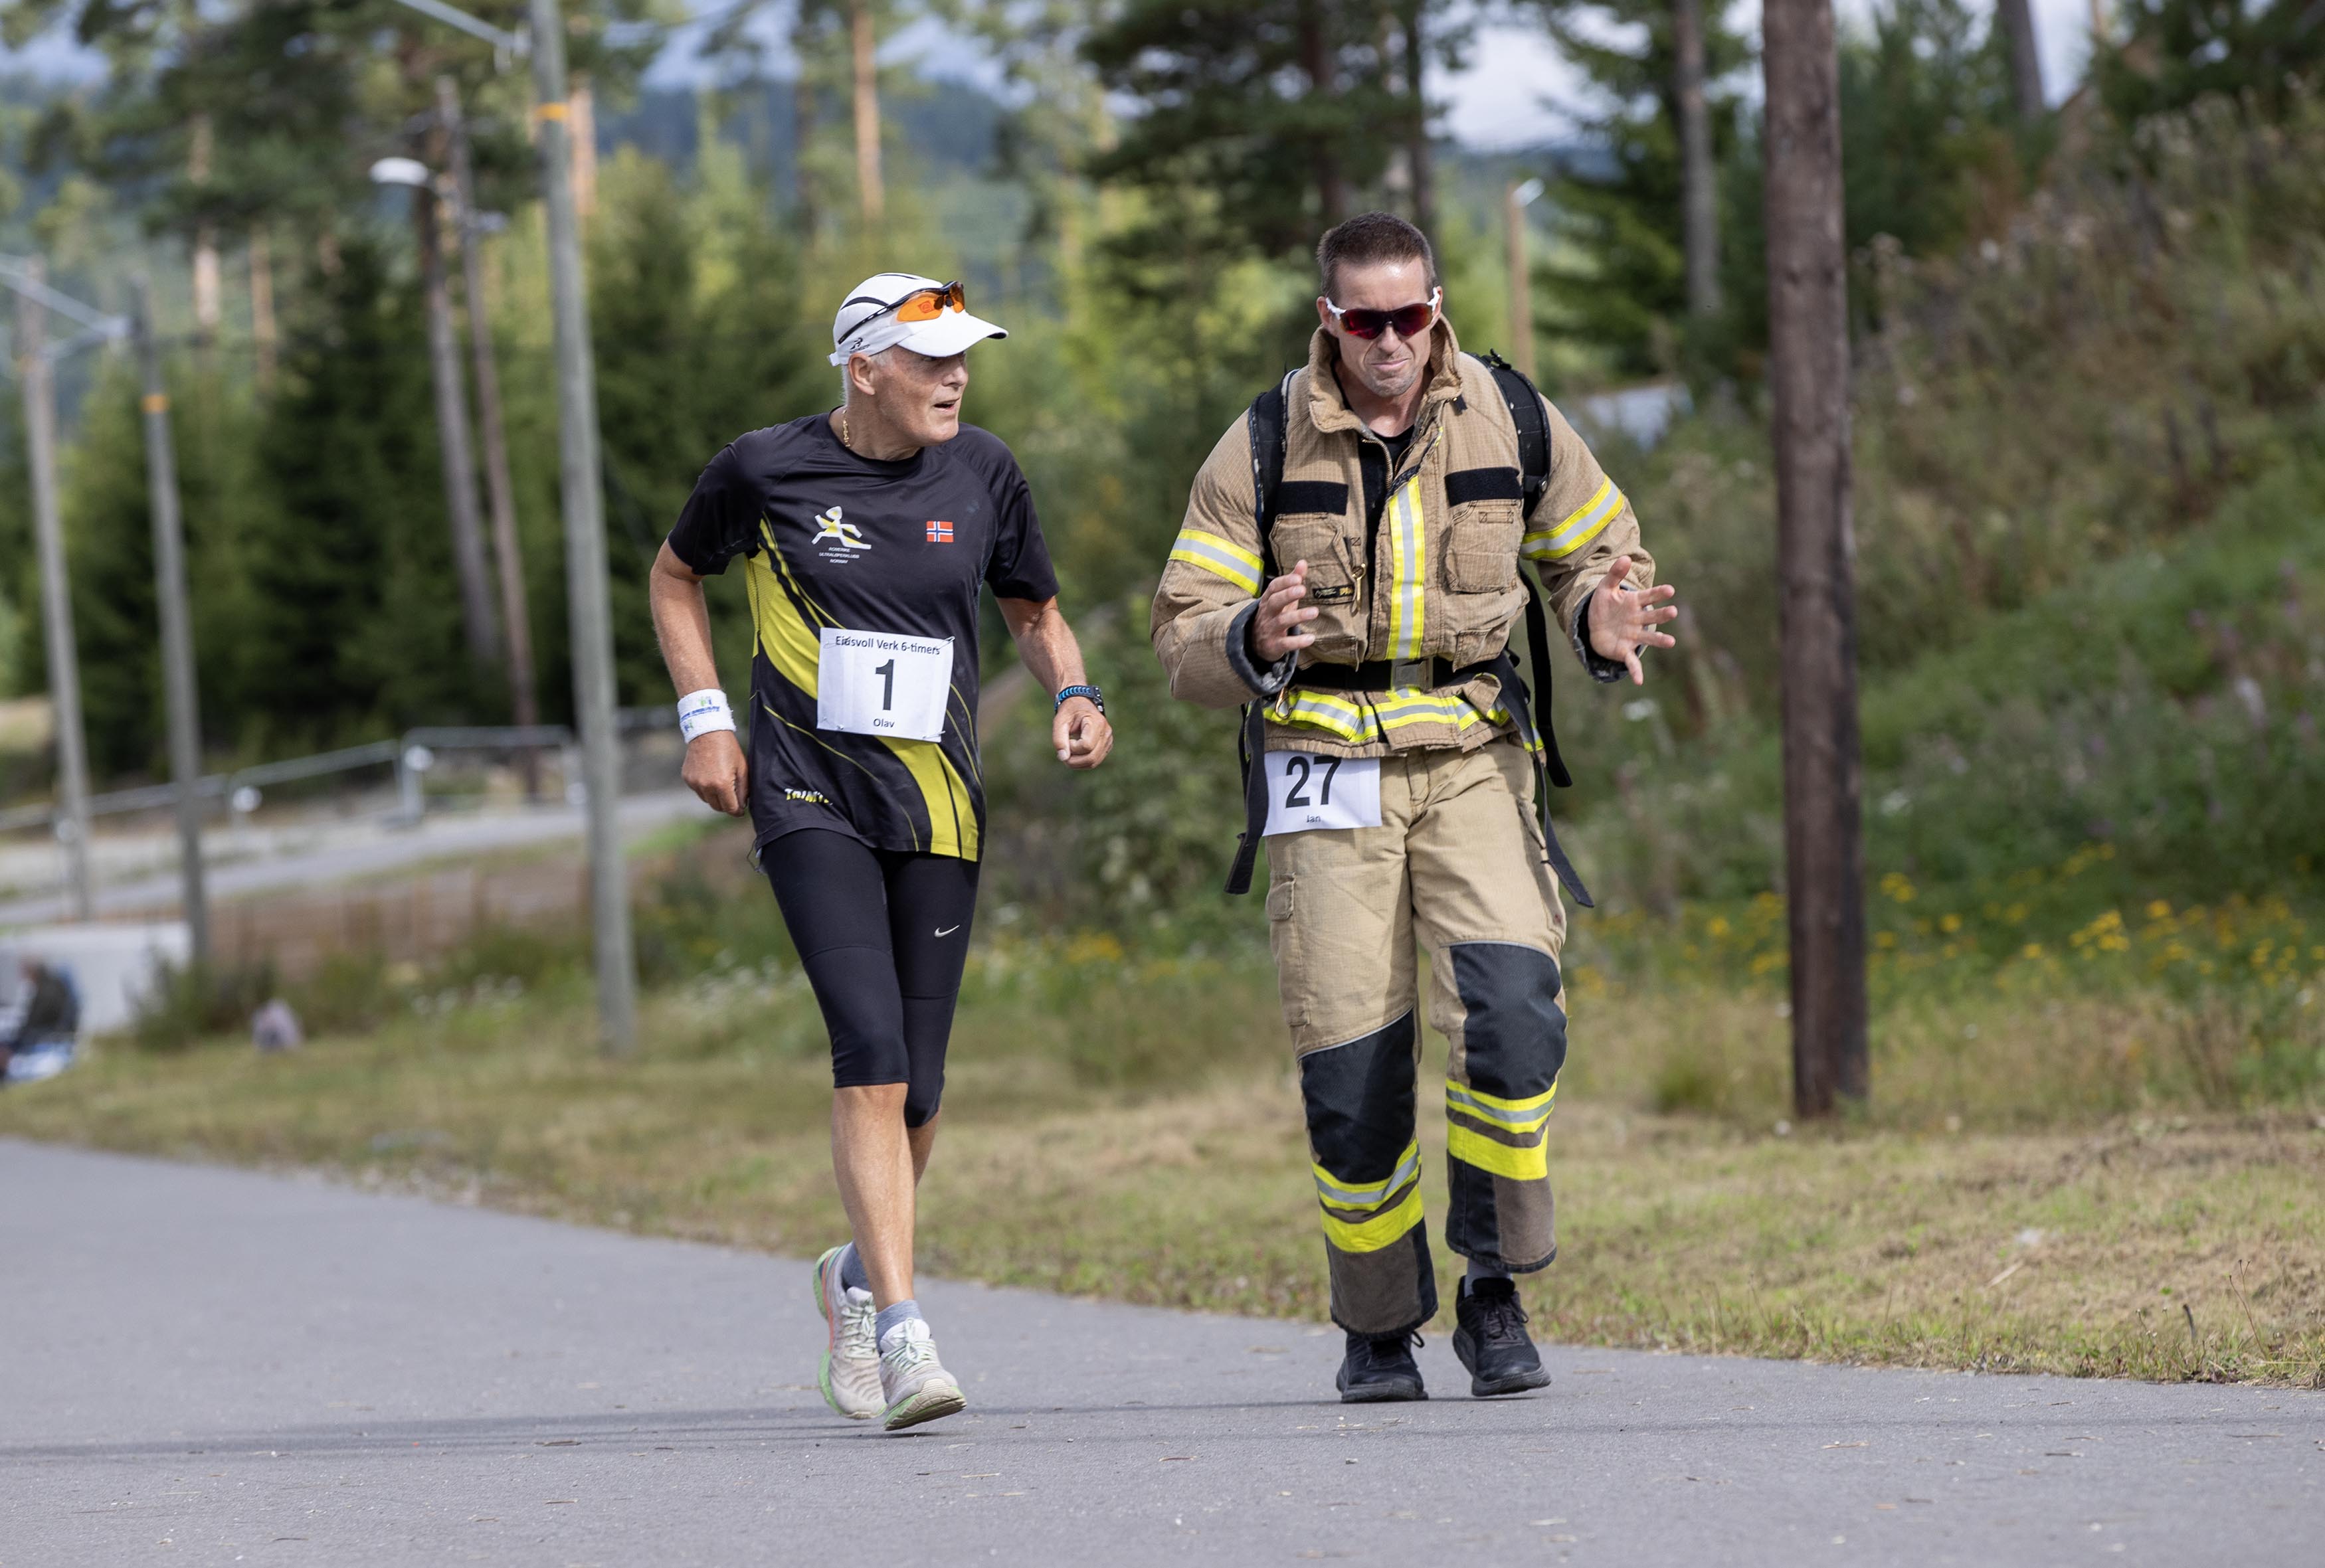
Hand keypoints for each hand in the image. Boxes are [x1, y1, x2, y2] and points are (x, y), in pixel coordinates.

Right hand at [681, 730, 748, 814]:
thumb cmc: (728, 749)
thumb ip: (743, 790)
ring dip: (715, 797)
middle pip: (717, 807)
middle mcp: (706, 786)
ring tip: (721, 783)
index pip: (730, 808)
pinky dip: (705, 788)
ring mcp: (694, 783)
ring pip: (707, 800)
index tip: (740, 811)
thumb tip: (742, 805)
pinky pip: (698, 790)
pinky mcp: (687, 778)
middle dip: (726, 805)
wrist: (708, 732)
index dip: (737, 811)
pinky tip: (710, 775)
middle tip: (733, 798)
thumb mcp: (742, 768)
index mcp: (722, 784)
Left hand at [1053, 697, 1113, 769]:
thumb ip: (1059, 739)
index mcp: (1097, 723)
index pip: (1086, 745)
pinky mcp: (1106, 747)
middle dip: (1073, 760)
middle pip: (1091, 757)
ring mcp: (1108, 741)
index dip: (1073, 747)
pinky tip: (1074, 755)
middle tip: (1063, 753)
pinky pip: (1095, 761)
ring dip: (1077, 763)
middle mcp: (1106, 733)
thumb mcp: (1060, 721)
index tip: (1066, 740)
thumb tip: (1063, 758)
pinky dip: (1082, 763)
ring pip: (1093, 762)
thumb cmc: (1070, 711)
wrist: (1080, 704)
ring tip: (1067, 754)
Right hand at [1252, 561, 1318, 661]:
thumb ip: (1293, 580)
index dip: (1285, 582)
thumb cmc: (1274, 615)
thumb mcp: (1282, 597)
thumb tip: (1303, 562)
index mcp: (1268, 600)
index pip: (1274, 588)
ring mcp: (1270, 629)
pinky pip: (1285, 643)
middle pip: (1275, 602)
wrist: (1255, 643)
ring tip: (1314, 612)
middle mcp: (1267, 613)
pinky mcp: (1274, 645)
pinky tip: (1311, 638)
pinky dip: (1297, 642)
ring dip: (1298, 616)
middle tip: (1302, 589)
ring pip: (1282, 621)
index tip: (1298, 578)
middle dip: (1288, 595)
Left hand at [1586, 555, 1678, 684]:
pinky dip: (1636, 671)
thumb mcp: (1605, 589)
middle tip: (1673, 612)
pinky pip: (1632, 662)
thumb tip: (1624, 557)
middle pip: (1652, 617)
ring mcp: (1633, 636)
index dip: (1659, 594)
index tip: (1670, 590)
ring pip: (1648, 638)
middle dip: (1662, 615)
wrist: (1594, 626)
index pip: (1649, 597)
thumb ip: (1614, 574)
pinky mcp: (1625, 651)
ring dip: (1659, 640)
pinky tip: (1639, 681)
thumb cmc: (1604, 606)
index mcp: (1634, 603)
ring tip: (1671, 642)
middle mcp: (1638, 620)